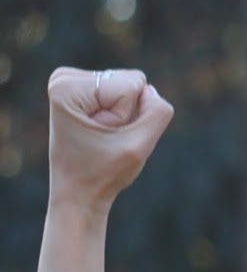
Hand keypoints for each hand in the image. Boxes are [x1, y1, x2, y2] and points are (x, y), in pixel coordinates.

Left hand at [47, 67, 173, 209]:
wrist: (78, 193)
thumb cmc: (104, 173)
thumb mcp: (139, 146)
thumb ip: (158, 112)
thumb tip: (149, 90)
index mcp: (67, 86)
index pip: (131, 85)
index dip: (126, 117)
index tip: (103, 138)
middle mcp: (64, 78)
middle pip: (131, 81)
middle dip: (127, 114)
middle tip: (104, 138)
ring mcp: (72, 82)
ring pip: (131, 87)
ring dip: (125, 116)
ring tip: (102, 136)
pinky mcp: (82, 90)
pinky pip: (125, 93)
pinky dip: (121, 115)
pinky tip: (102, 130)